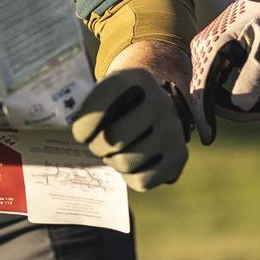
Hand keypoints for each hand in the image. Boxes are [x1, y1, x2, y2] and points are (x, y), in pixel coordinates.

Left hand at [71, 67, 188, 191]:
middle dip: (97, 146)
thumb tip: (79, 137)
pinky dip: (129, 177)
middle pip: (114, 137)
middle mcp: (160, 101)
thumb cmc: (119, 105)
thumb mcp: (106, 93)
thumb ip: (90, 110)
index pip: (108, 96)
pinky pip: (142, 180)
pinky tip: (132, 164)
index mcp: (138, 79)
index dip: (88, 120)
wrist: (155, 111)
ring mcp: (173, 129)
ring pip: (126, 162)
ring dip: (113, 161)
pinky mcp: (179, 156)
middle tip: (96, 145)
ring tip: (115, 152)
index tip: (80, 134)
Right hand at [188, 0, 259, 143]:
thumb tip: (241, 106)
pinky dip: (233, 93)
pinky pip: (218, 81)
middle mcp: (202, 49)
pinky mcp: (215, 55)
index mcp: (211, 46)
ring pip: (212, 88)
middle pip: (206, 91)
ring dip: (233, 103)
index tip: (209, 137)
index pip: (202, 87)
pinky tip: (254, 100)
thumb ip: (254, 76)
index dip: (205, 114)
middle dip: (229, 110)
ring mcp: (207, 52)